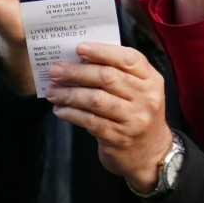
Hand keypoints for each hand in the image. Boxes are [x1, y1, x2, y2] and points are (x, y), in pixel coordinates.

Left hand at [45, 42, 172, 192]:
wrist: (151, 154)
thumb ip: (119, 75)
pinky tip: (60, 109)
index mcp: (152, 80)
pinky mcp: (119, 137)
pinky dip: (71, 113)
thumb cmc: (137, 114)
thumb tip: (80, 60)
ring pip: (96, 99)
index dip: (103, 51)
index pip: (129, 58)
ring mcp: (134, 119)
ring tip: (52, 91)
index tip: (79, 48)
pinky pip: (90, 121)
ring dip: (69, 94)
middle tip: (55, 70)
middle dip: (77, 72)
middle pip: (108, 77)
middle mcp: (146, 98)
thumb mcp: (140, 91)